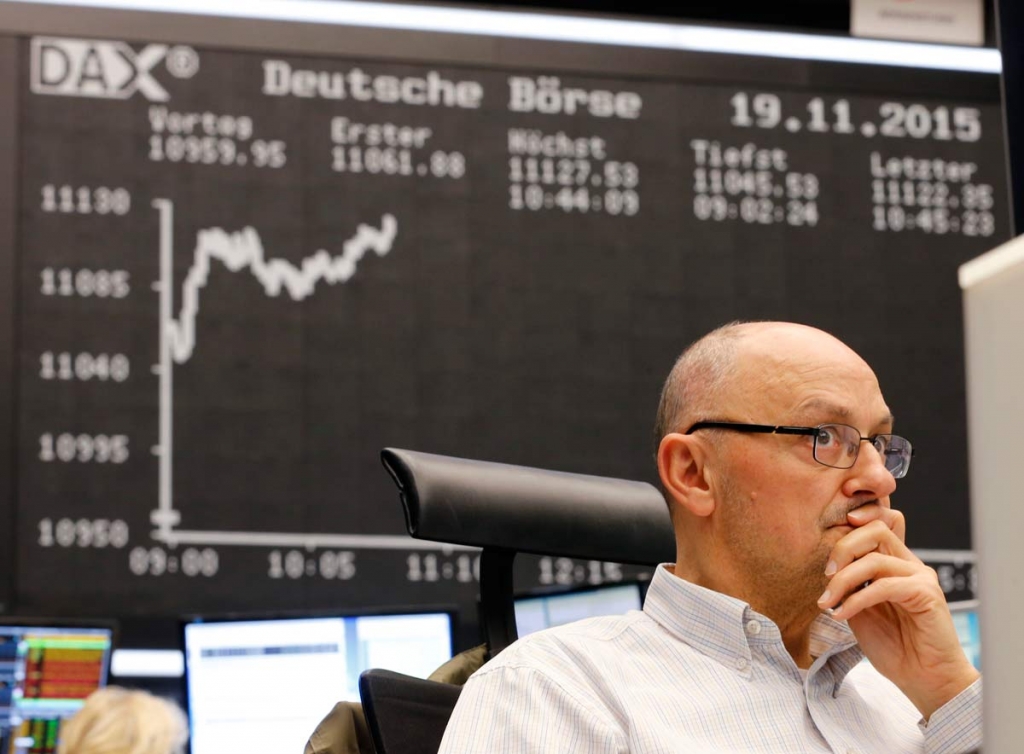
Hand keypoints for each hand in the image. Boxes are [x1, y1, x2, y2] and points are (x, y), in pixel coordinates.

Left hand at [816, 503, 978, 718]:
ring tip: (827, 602)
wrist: (922, 679)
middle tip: (825, 574)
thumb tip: (826, 565)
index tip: (827, 532)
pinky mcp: (927, 593)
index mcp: (894, 562)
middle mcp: (909, 563)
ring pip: (875, 559)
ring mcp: (920, 576)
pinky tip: (841, 614)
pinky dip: (856, 599)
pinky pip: (884, 586)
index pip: (881, 521)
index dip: (858, 516)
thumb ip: (848, 582)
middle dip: (843, 548)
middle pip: (875, 530)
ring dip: (843, 580)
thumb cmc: (892, 645)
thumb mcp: (859, 606)